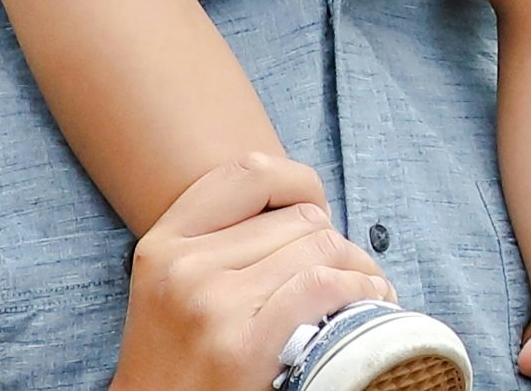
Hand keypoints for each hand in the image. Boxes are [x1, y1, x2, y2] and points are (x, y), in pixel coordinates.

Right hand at [108, 154, 390, 390]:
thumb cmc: (180, 358)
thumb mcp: (174, 285)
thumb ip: (220, 240)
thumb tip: (308, 207)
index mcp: (163, 244)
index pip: (250, 171)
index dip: (299, 183)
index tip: (317, 213)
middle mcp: (184, 267)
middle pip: (299, 217)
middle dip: (335, 241)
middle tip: (348, 269)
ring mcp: (212, 304)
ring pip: (320, 248)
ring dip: (357, 267)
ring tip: (364, 288)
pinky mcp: (243, 345)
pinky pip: (324, 286)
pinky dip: (359, 290)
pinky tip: (367, 303)